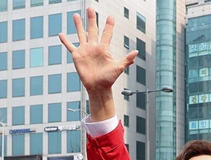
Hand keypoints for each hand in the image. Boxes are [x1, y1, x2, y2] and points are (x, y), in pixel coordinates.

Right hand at [58, 7, 136, 121]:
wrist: (98, 87)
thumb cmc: (109, 78)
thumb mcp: (119, 67)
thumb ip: (127, 60)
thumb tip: (136, 52)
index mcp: (104, 48)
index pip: (107, 33)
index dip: (109, 25)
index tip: (111, 16)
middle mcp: (94, 47)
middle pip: (93, 30)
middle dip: (92, 19)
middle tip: (91, 8)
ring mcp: (85, 50)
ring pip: (81, 34)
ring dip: (78, 25)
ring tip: (76, 15)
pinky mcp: (77, 56)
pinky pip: (70, 46)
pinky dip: (65, 41)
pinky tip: (60, 34)